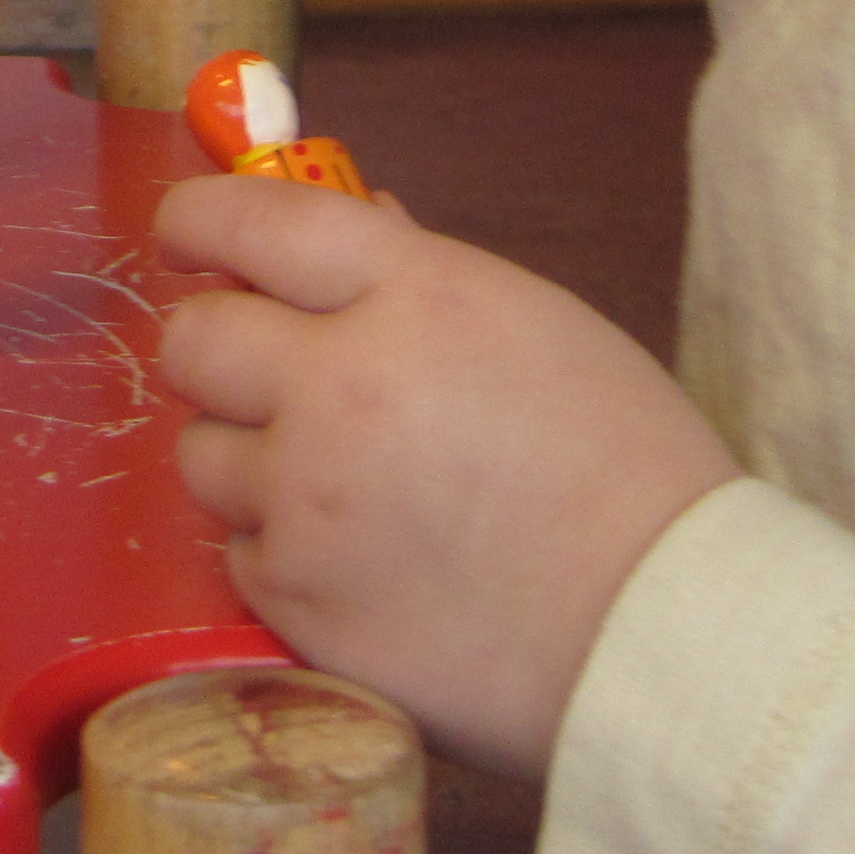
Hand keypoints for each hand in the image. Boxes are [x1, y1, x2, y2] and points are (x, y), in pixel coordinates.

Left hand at [154, 172, 738, 776]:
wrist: (667, 635)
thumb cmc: (631, 468)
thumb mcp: (540, 327)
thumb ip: (424, 275)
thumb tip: (357, 223)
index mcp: (411, 297)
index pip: (255, 222)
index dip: (201, 218)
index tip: (186, 233)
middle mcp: (337, 385)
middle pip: (194, 341)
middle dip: (214, 348)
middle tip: (257, 372)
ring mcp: (306, 500)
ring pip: (202, 454)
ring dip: (245, 458)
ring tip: (327, 486)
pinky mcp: (296, 602)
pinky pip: (239, 555)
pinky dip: (280, 555)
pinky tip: (355, 565)